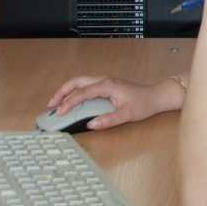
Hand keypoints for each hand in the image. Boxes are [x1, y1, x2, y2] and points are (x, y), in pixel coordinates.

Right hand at [46, 76, 165, 129]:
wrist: (156, 95)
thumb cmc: (144, 103)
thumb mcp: (127, 114)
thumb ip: (109, 120)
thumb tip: (91, 125)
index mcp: (107, 85)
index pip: (82, 92)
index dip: (69, 102)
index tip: (59, 112)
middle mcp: (104, 80)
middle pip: (76, 82)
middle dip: (61, 92)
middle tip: (50, 105)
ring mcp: (105, 81)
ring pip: (80, 82)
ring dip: (67, 91)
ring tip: (56, 104)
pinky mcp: (106, 85)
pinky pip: (86, 85)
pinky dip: (75, 92)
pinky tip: (71, 101)